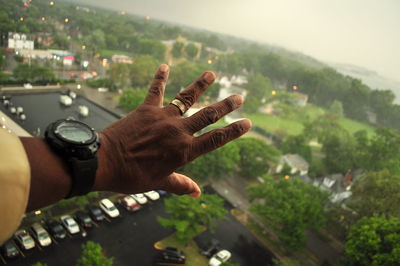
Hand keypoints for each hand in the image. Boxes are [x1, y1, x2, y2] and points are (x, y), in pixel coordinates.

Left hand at [94, 64, 250, 196]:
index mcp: (184, 151)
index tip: (247, 122)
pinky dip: (160, 77)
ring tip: (211, 74)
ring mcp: (163, 117)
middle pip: (208, 115)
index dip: (234, 131)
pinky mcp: (146, 109)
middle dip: (225, 105)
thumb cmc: (132, 177)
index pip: (216, 139)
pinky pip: (155, 90)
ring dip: (200, 85)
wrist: (105, 162)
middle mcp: (178, 131)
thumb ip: (180, 184)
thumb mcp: (159, 183)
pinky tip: (165, 66)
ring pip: (186, 98)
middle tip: (239, 96)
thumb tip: (197, 193)